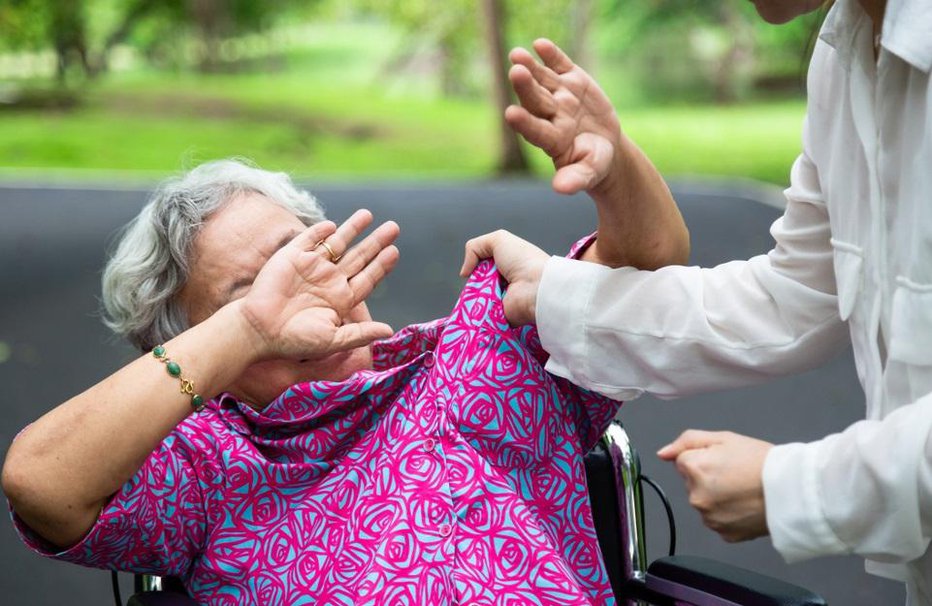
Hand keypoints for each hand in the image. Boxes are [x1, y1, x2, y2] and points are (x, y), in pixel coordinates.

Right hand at [237, 209, 399, 359]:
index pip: (367, 278)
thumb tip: (390, 331)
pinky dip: (321, 231)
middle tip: (394, 227)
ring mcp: (311, 267)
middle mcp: (328, 281)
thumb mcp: (332, 340)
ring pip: (337, 243)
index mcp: (340, 299)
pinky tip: (333, 224)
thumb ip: (360, 334)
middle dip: (376, 242)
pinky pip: (310, 239)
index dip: (381, 265)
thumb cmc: (294, 340)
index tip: (395, 251)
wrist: (258, 330)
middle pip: (359, 257)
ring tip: (368, 214)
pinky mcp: (292, 257)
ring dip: (353, 228)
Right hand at [461, 230, 548, 325]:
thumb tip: (464, 272)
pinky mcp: (499, 317)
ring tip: (478, 294)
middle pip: (476, 284)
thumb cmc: (523, 261)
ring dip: (473, 297)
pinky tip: (477, 308)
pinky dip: (476, 313)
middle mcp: (504, 283)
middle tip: (478, 282)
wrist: (537, 288)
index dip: (475, 267)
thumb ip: (474, 248)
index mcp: (507, 265)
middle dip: (473, 283)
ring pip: (476, 300)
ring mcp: (501, 301)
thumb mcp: (498, 240)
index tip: (475, 268)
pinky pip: (480, 316)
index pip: (482, 268)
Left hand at [507, 38, 621, 195]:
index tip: (511, 114)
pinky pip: (560, 65)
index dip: (524, 122)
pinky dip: (552, 55)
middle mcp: (551, 115)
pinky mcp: (572, 80)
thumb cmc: (593, 164)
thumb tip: (561, 188)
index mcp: (552, 139)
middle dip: (525, 86)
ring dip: (531, 66)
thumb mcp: (588, 173)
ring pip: (542, 79)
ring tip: (517, 55)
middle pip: (536, 100)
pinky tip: (540, 44)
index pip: (535, 130)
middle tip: (514, 72)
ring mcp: (560, 96)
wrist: (604, 147)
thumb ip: (574, 179)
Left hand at [658, 430, 772, 542]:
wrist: (791, 490)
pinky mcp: (724, 533)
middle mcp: (697, 497)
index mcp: (694, 469)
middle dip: (707, 476)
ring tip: (743, 489)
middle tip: (736, 473)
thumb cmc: (762, 462)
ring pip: (704, 502)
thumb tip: (663, 453)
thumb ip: (687, 441)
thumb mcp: (723, 438)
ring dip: (716, 496)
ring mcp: (710, 518)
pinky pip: (718, 520)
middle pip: (692, 482)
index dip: (704, 457)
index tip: (724, 459)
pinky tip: (745, 504)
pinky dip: (728, 513)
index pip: (683, 460)